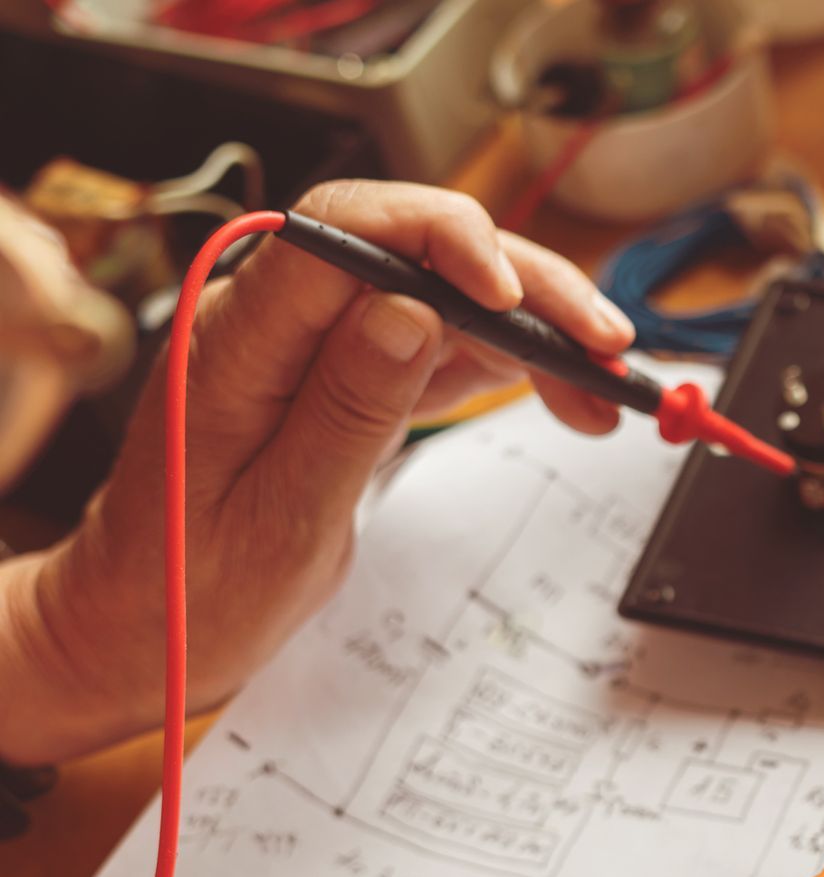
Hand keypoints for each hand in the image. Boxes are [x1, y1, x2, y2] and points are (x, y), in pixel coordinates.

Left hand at [0, 180, 635, 762]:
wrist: (143, 626)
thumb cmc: (193, 586)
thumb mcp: (280, 517)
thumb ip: (345, 406)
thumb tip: (408, 311)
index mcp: (237, 340)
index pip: (343, 232)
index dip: (440, 237)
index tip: (512, 293)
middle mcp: (278, 321)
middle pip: (416, 251)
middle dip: (522, 285)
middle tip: (604, 345)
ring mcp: (318, 344)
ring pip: (446, 294)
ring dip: (535, 327)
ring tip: (607, 382)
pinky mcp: (351, 374)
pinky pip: (443, 343)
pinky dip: (512, 365)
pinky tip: (567, 396)